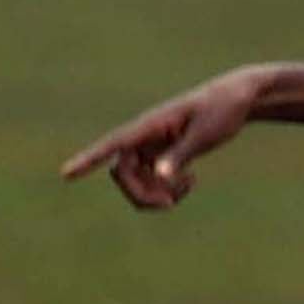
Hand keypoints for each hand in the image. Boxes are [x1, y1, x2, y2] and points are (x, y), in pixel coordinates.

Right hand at [61, 66, 263, 209]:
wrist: (238, 98)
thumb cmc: (222, 111)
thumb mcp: (205, 134)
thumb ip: (181, 155)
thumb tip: (159, 176)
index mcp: (151, 124)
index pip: (113, 143)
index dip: (89, 159)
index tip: (66, 174)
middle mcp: (145, 135)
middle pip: (122, 172)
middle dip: (139, 194)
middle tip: (170, 205)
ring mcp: (152, 145)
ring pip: (136, 180)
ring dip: (155, 194)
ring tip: (188, 187)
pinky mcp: (162, 153)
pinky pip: (152, 180)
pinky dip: (167, 189)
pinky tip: (190, 182)